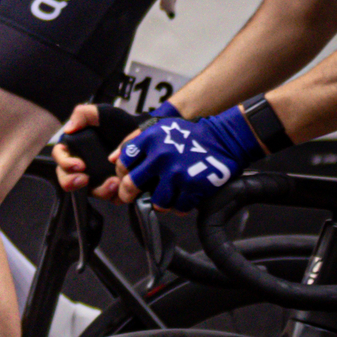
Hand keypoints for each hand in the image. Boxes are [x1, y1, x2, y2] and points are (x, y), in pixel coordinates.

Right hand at [53, 101, 142, 196]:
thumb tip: (68, 129)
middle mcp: (83, 165)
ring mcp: (96, 178)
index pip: (60, 157)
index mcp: (76, 147)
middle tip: (85, 179)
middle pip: (67, 178)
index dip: (65, 162)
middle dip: (72, 182)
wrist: (144, 136)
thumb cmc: (121, 124)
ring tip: (112, 182)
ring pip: (88, 191)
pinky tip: (120, 187)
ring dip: (98, 189)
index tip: (79, 164)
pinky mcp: (111, 188)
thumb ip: (83, 114)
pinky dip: (112, 195)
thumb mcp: (102, 113)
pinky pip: (107, 198)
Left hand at [113, 104, 262, 211]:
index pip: (123, 162)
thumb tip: (113, 159)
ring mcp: (177, 173)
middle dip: (128, 194)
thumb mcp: (159, 128)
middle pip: (131, 185)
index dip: (122, 173)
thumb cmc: (190, 134)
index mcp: (150, 140)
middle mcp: (160, 156)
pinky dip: (180, 206)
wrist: (224, 139)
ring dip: (160, 202)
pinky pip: (179, 207)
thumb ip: (134, 142)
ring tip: (166, 196)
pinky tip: (184, 198)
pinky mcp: (193, 187)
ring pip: (156, 201)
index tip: (127, 177)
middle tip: (131, 196)